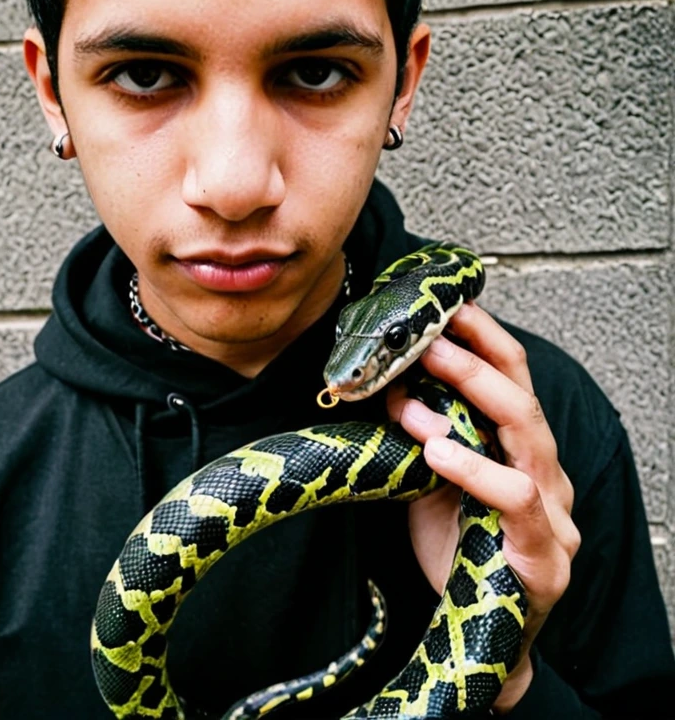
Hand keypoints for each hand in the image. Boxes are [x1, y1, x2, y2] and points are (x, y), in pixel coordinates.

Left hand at [386, 303, 580, 713]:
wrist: (477, 635)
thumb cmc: (454, 545)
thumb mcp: (428, 476)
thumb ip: (419, 429)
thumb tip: (382, 379)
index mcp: (519, 446)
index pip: (511, 374)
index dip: (484, 335)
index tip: (446, 303)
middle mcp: (544, 469)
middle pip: (521, 395)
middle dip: (474, 358)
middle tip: (428, 335)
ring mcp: (554, 512)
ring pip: (526, 437)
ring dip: (470, 403)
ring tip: (416, 391)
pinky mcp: (547, 556)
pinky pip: (518, 499)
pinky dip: (476, 469)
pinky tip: (437, 452)